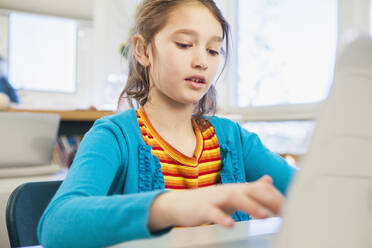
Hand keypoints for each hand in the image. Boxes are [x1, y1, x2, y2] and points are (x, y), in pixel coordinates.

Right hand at [148, 175, 282, 231]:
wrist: (180, 204)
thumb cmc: (210, 201)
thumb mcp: (232, 194)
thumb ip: (251, 188)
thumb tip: (268, 179)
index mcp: (238, 189)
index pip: (261, 189)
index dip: (277, 198)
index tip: (293, 209)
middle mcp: (229, 190)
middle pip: (251, 191)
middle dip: (269, 200)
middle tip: (285, 212)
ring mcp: (215, 198)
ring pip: (234, 198)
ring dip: (250, 206)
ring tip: (264, 216)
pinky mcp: (202, 208)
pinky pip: (212, 212)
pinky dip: (221, 218)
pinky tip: (231, 225)